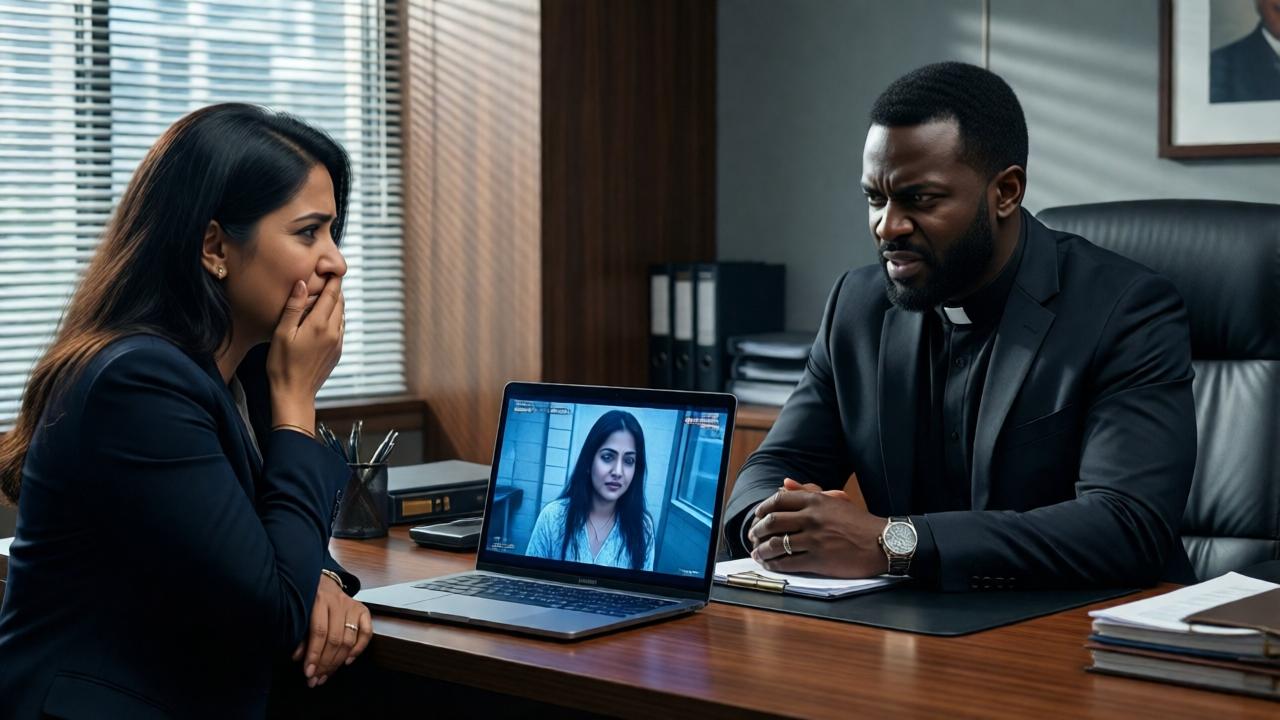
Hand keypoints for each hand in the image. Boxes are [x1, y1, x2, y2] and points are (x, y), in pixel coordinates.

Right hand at [267, 277, 344, 429]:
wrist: (295, 394)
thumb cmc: (282, 364)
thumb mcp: (282, 333)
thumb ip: (293, 307)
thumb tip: (303, 283)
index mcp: (319, 325)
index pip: (332, 295)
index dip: (334, 280)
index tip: (332, 268)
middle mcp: (333, 332)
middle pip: (340, 303)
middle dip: (336, 289)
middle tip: (329, 277)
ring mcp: (337, 343)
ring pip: (342, 315)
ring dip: (336, 303)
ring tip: (326, 294)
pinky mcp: (337, 352)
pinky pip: (340, 328)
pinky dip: (335, 317)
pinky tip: (325, 317)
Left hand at [291, 572, 370, 687]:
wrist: (323, 581)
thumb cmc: (309, 599)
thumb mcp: (301, 611)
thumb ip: (300, 634)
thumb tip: (299, 657)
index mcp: (319, 600)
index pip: (319, 632)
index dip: (314, 655)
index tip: (308, 672)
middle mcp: (338, 602)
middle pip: (335, 639)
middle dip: (325, 663)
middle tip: (316, 679)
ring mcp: (353, 606)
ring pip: (349, 640)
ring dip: (338, 662)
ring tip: (327, 675)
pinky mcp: (363, 610)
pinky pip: (366, 633)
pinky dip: (359, 649)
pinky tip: (347, 661)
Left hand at [748, 481, 885, 577]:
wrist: (882, 542)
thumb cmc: (858, 522)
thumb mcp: (834, 500)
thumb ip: (807, 491)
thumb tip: (783, 484)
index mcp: (815, 501)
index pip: (778, 501)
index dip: (762, 509)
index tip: (757, 517)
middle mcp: (812, 517)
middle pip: (772, 522)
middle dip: (757, 531)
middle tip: (752, 536)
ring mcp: (814, 539)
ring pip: (776, 544)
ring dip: (762, 550)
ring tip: (757, 553)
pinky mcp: (818, 559)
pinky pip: (788, 562)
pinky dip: (775, 565)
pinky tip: (771, 565)